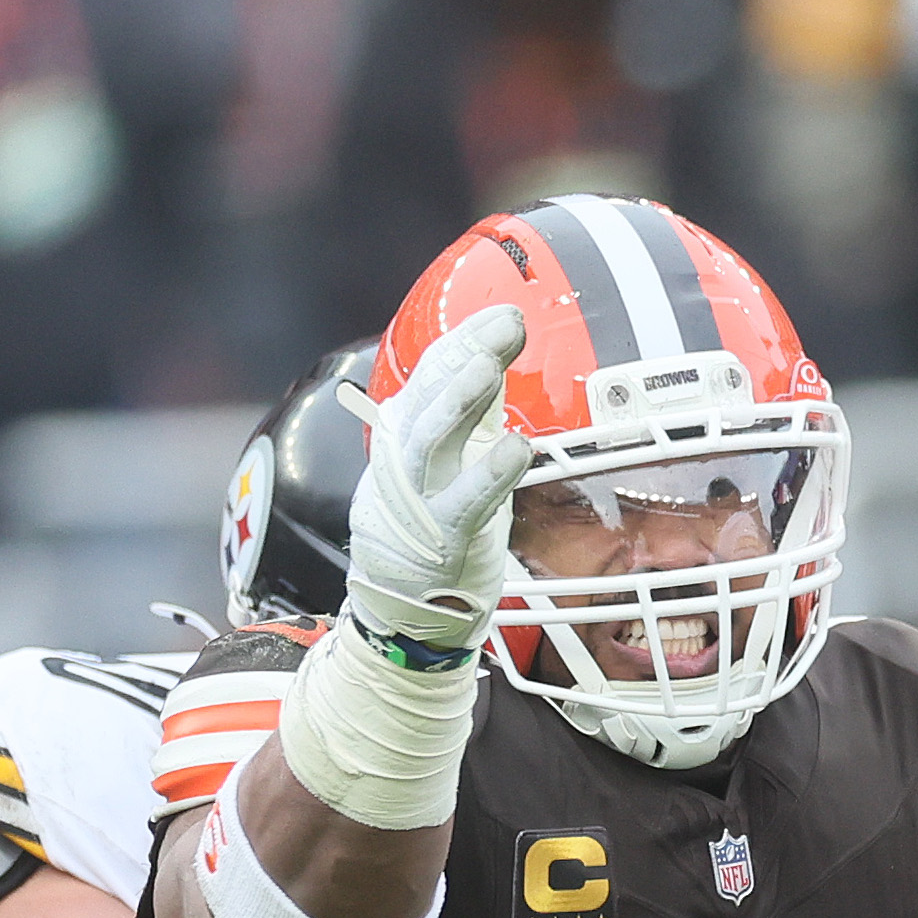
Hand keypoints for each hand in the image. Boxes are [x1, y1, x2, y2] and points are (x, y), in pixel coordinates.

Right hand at [345, 307, 531, 650]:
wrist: (400, 606)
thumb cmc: (432, 524)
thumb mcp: (448, 456)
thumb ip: (471, 411)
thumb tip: (495, 356)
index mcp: (406, 432)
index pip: (433, 373)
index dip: (467, 339)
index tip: (505, 311)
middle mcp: (405, 458)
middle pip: (431, 395)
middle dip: (467, 355)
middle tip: (506, 323)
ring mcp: (418, 497)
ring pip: (431, 438)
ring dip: (461, 400)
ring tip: (492, 367)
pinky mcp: (440, 538)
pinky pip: (465, 501)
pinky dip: (489, 473)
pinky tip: (517, 447)